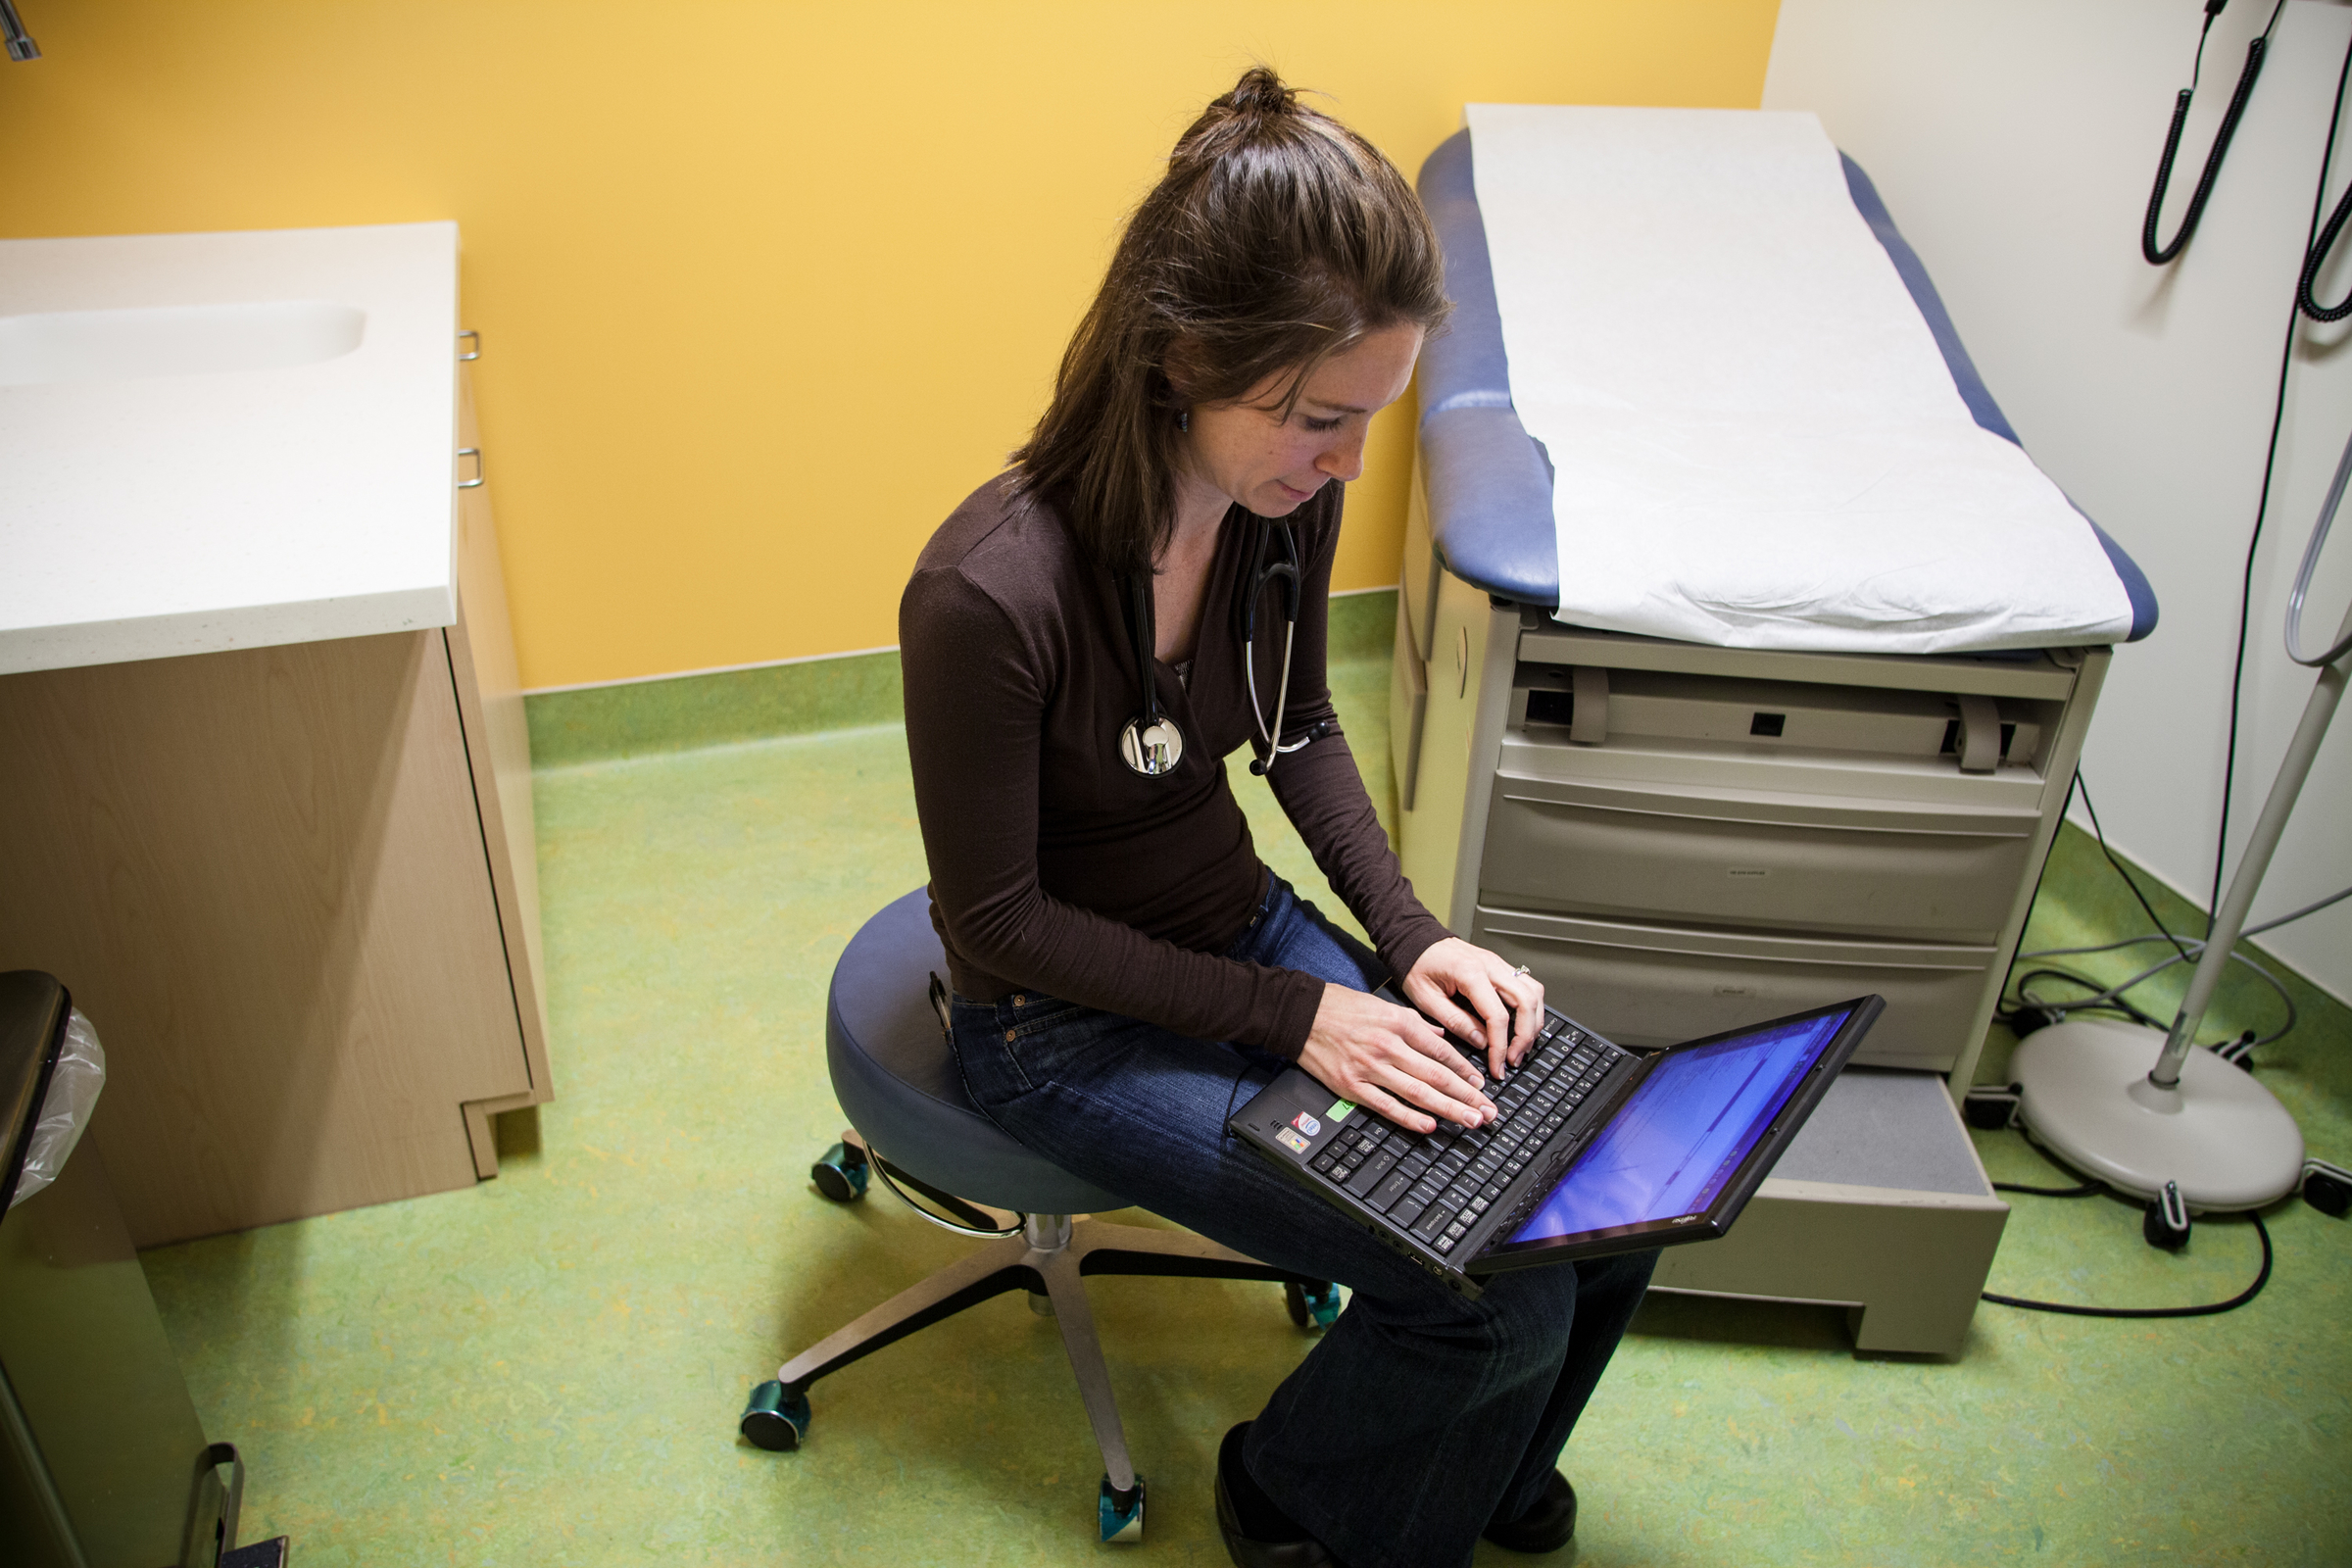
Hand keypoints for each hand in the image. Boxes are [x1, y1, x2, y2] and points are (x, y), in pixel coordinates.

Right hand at [1298, 984, 1495, 1134]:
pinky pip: (1387, 1105)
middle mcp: (1389, 1046)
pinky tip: (1430, 1125)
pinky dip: (1410, 1117)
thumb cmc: (1340, 1007)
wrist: (1301, 1015)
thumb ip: (1415, 1024)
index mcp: (1399, 1023)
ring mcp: (1371, 1068)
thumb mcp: (1383, 1005)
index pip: (1442, 1051)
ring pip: (1419, 1093)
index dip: (1465, 1071)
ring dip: (1449, 1109)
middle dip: (1467, 1096)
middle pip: (1437, 1076)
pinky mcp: (1352, 1086)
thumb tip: (1441, 1038)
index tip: (1481, 1085)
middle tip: (1488, 1112)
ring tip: (1470, 1120)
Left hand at [1401, 938, 1544, 1079]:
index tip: (1497, 1065)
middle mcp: (1491, 965)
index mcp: (1470, 973)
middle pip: (1527, 1002)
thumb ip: (1456, 1021)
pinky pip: (1528, 986)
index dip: (1501, 1046)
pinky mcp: (1501, 966)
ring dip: (1534, 1022)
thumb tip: (1482, 1042)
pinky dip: (1531, 1008)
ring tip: (1521, 1046)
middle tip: (1514, 1059)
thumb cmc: (1418, 966)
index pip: (1497, 1016)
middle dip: (1525, 1036)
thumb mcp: (1426, 999)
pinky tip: (1523, 1024)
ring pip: (1534, 992)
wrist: (1416, 940)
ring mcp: (1499, 963)